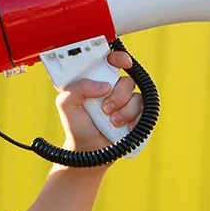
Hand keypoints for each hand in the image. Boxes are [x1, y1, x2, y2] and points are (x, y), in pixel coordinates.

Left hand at [53, 51, 143, 171]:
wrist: (88, 152)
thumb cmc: (77, 126)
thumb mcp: (66, 105)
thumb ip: (76, 89)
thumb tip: (103, 86)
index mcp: (96, 81)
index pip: (110, 62)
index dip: (118, 58)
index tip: (121, 62)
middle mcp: (112, 89)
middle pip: (126, 81)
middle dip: (117, 96)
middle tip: (105, 109)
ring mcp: (125, 102)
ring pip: (135, 96)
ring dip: (124, 111)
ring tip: (112, 122)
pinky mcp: (135, 115)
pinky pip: (144, 110)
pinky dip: (135, 119)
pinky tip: (125, 127)